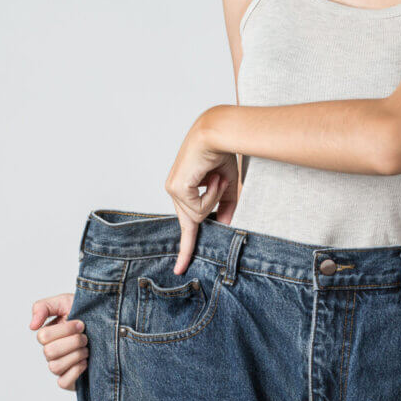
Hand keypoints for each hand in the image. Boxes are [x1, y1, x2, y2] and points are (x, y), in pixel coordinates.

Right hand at [29, 292, 87, 389]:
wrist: (110, 326)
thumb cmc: (86, 314)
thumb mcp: (64, 301)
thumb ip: (43, 307)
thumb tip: (32, 326)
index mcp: (48, 334)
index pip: (43, 337)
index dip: (65, 330)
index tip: (81, 324)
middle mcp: (51, 352)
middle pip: (49, 352)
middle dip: (73, 342)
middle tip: (85, 337)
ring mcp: (59, 367)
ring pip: (55, 367)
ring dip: (76, 355)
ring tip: (87, 349)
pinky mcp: (69, 380)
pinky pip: (62, 382)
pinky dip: (75, 371)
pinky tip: (86, 362)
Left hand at [165, 107, 238, 274]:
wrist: (219, 134)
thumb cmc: (223, 153)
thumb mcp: (228, 186)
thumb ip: (225, 207)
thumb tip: (224, 227)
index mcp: (184, 188)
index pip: (184, 220)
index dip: (184, 245)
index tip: (179, 267)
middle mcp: (175, 190)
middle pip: (190, 222)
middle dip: (191, 239)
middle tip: (190, 246)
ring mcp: (173, 190)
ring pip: (197, 216)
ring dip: (215, 199)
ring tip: (218, 177)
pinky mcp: (176, 189)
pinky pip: (198, 209)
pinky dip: (212, 196)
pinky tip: (212, 178)